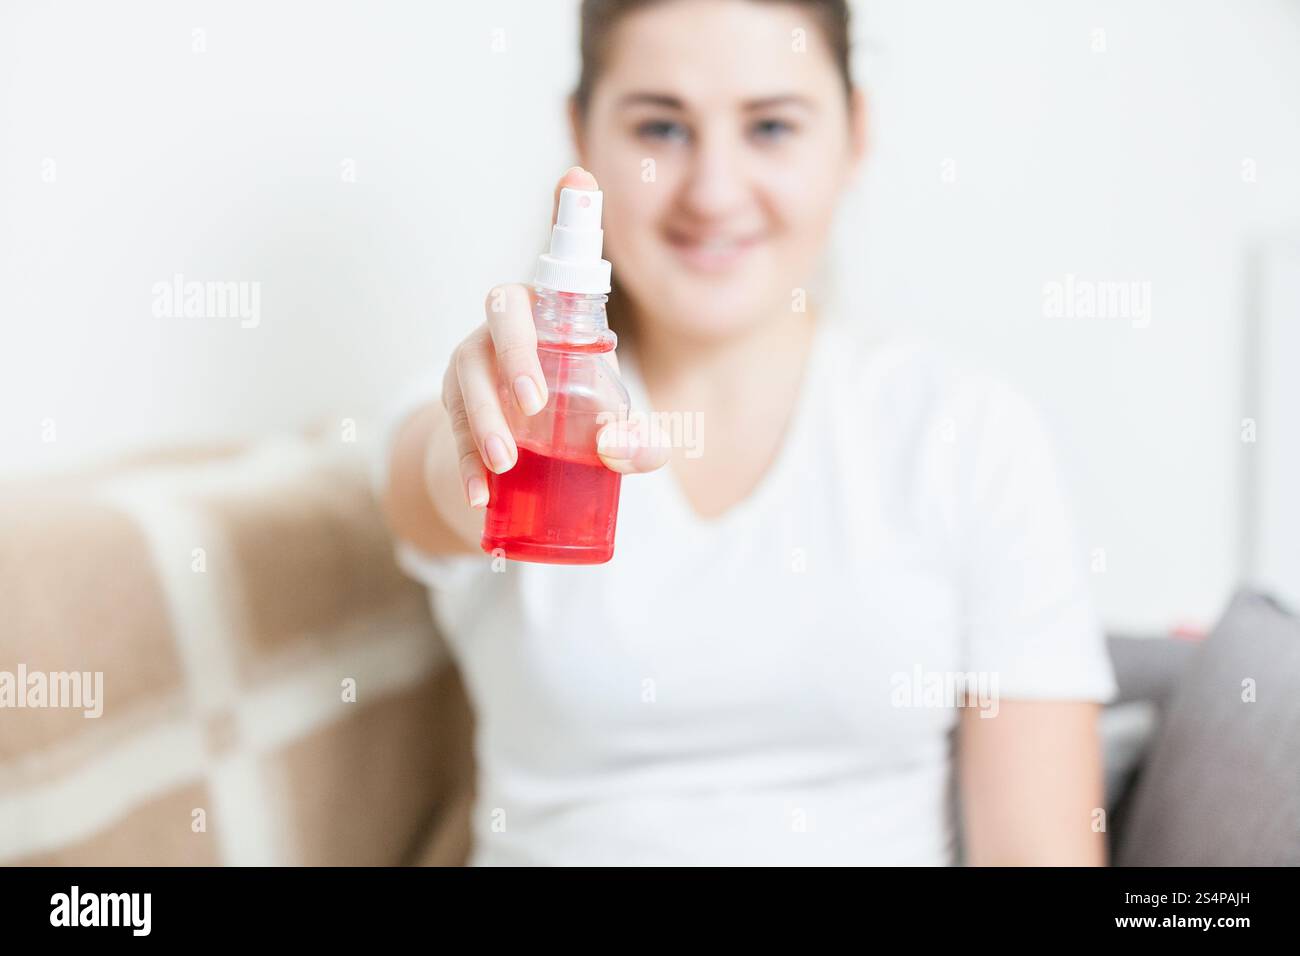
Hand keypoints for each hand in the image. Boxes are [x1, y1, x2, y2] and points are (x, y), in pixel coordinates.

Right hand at [438, 166, 667, 511]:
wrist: (514, 463)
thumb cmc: (568, 422)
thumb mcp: (606, 427)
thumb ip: (633, 441)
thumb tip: (634, 454)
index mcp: (550, 317)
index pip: (558, 261)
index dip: (568, 214)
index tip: (579, 178)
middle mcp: (505, 330)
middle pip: (500, 316)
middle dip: (515, 353)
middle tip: (535, 402)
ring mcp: (470, 367)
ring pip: (466, 376)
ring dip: (483, 419)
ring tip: (505, 462)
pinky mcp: (450, 410)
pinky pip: (453, 431)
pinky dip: (467, 465)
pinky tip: (482, 496)